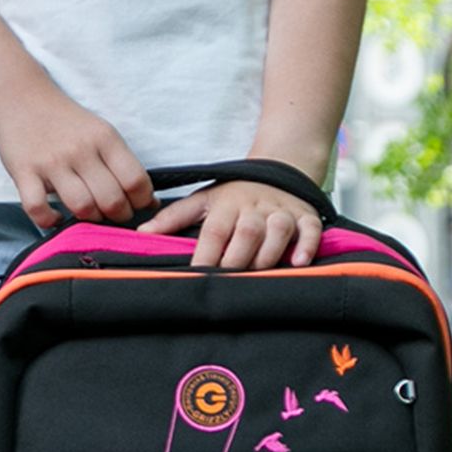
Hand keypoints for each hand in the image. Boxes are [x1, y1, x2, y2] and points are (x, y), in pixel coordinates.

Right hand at [0, 85, 153, 230]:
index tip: (137, 206)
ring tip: (87, 215)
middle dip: (118, 216)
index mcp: (105, 138)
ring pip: (81, 206)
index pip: (136, 180)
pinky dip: (49, 220)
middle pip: (112, 200)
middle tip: (112, 215)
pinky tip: (55, 217)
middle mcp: (80, 150)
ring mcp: (51, 162)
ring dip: (88, 220)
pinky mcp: (24, 172)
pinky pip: (38, 209)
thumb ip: (123, 164)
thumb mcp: (101, 132)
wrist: (21, 98)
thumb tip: (150, 201)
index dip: (142, 201)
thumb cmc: (65, 122)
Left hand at [135, 179, 323, 269]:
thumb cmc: (236, 194)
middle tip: (228, 282)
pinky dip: (306, 245)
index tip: (197, 276)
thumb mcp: (204, 199)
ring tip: (259, 273)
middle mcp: (254, 206)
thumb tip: (141, 232)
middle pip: (246, 231)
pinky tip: (297, 262)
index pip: (213, 230)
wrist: (278, 170)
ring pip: (278, 229)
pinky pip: (310, 229)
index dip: (205, 254)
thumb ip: (174, 217)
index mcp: (226, 204)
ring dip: (269, 253)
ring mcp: (282, 211)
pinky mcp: (306, 216)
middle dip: (237, 259)